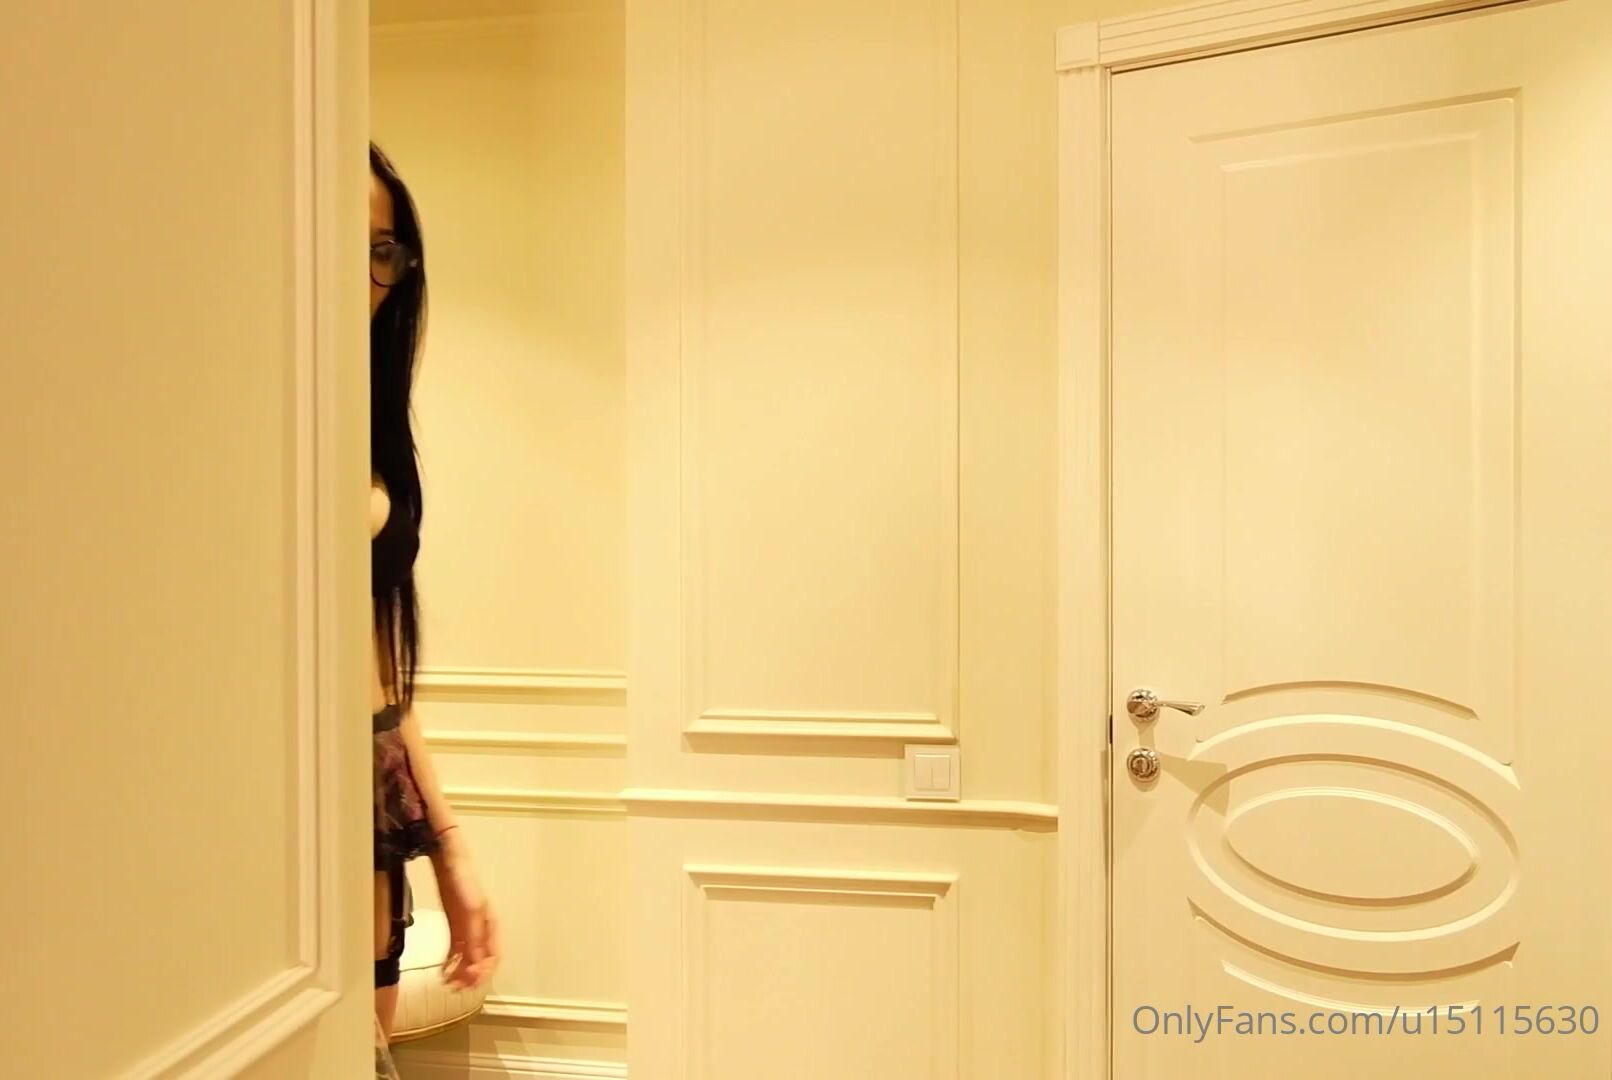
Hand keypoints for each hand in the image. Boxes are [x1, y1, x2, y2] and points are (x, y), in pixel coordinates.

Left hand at [432, 840, 499, 989]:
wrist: (447, 858)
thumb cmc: (463, 878)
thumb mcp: (472, 908)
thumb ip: (474, 935)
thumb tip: (476, 962)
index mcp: (490, 924)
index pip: (493, 956)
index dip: (484, 972)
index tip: (471, 982)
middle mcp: (481, 928)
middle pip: (480, 960)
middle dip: (470, 976)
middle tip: (456, 988)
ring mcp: (467, 927)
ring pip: (467, 957)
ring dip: (459, 972)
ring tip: (447, 983)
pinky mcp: (455, 924)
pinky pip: (456, 950)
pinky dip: (450, 962)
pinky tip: (443, 971)